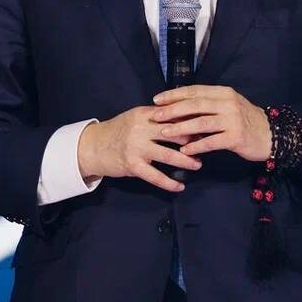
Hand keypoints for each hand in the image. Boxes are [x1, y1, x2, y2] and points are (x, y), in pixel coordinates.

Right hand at [77, 105, 201, 192]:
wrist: (93, 146)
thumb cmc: (119, 130)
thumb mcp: (136, 117)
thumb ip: (157, 117)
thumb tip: (185, 116)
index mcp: (144, 114)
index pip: (173, 114)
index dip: (191, 119)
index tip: (206, 124)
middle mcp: (141, 129)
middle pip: (174, 133)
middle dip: (194, 139)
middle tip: (209, 144)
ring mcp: (136, 148)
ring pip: (168, 154)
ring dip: (186, 160)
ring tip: (198, 164)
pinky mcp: (132, 165)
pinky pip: (155, 176)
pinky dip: (169, 183)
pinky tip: (180, 186)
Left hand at [151, 85, 271, 161]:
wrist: (270, 135)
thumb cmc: (244, 121)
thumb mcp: (228, 105)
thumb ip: (208, 103)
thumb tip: (179, 104)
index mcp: (224, 92)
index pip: (195, 91)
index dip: (174, 95)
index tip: (157, 100)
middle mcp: (228, 103)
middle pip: (195, 105)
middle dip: (173, 110)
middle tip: (156, 116)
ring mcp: (233, 120)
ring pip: (201, 122)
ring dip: (181, 128)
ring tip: (165, 133)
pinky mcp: (236, 137)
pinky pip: (211, 142)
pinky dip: (196, 145)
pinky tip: (184, 150)